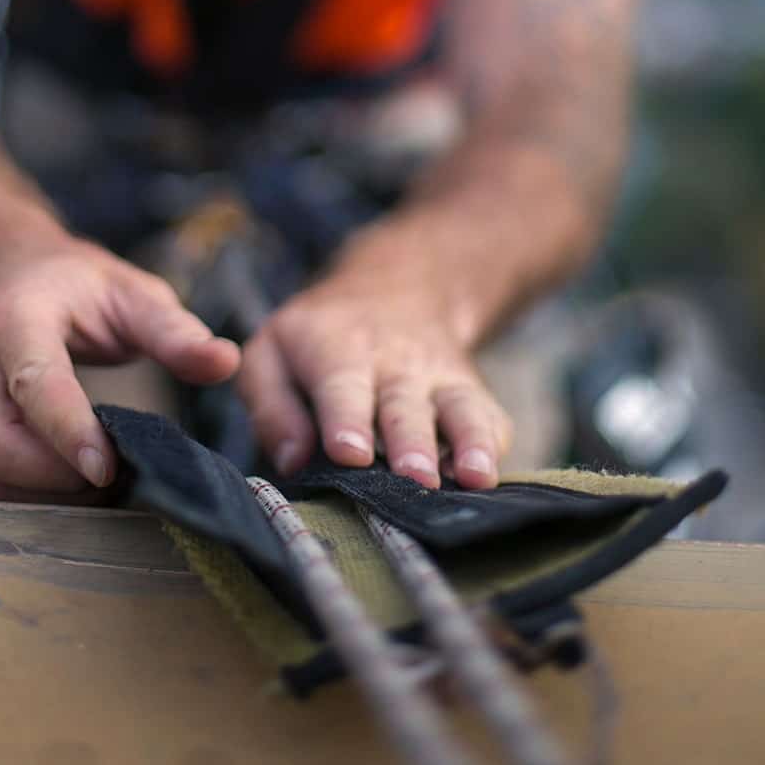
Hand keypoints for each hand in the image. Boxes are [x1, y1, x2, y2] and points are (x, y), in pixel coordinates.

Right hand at [0, 238, 239, 500]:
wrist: (10, 278)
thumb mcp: (130, 292)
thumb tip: (226, 362)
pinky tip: (78, 491)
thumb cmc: (75, 287)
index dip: (67, 429)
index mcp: (18, 318)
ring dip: (41, 494)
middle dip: (47, 475)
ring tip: (102, 488)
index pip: (34, 381)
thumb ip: (174, 331)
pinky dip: (32, 498)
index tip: (107, 468)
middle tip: (109, 479)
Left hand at [237, 217, 512, 489]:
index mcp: (338, 351)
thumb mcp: (272, 351)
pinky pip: (492, 417)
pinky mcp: (472, 391)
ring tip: (476, 478)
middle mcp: (395, 364)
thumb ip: (271, 405)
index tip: (349, 453)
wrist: (396, 287)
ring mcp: (440, 377)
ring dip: (470, 442)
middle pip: (405, 406)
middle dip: (411, 443)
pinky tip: (488, 477)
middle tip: (415, 478)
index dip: (346, 420)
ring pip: (461, 408)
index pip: (342, 387)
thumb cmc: (318, 336)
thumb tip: (292, 460)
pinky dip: (493, 446)